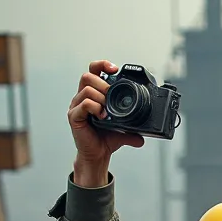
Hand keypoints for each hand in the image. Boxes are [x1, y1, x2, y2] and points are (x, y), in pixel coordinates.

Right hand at [68, 60, 144, 186]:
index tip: (115, 70)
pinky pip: (84, 104)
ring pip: (86, 89)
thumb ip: (134, 129)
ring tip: (107, 109)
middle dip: (103, 83)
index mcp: (93, 94)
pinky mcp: (74, 116)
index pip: (93, 71)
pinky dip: (95, 107)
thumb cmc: (106, 139)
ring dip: (101, 96)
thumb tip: (147, 134)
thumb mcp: (124, 131)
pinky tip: (102, 116)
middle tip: (112, 95)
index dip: (103, 65)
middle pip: (87, 76)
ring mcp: (77, 106)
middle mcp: (82, 97)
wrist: (97, 155)